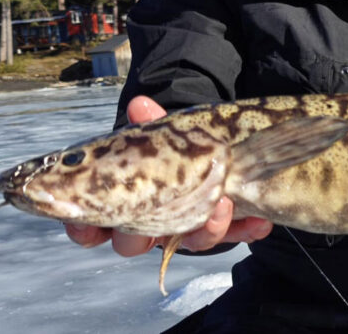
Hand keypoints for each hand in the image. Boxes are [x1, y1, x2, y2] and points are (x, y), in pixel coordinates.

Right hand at [64, 96, 272, 255]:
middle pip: (136, 243)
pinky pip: (235, 234)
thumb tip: (140, 105)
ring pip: (190, 242)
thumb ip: (153, 124)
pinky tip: (261, 222)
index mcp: (128, 201)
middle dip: (145, 237)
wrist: (216, 144)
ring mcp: (189, 226)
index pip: (95, 225)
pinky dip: (248, 229)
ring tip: (223, 204)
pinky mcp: (225, 226)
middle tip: (159, 223)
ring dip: (207, 229)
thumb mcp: (164, 134)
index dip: (86, 230)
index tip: (87, 228)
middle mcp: (153, 221)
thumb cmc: (177, 145)